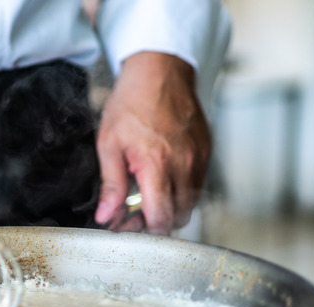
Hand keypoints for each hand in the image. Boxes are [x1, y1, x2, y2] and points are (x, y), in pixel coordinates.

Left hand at [94, 52, 210, 234]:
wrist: (161, 70)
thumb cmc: (132, 103)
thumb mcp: (109, 144)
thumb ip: (111, 185)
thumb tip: (107, 217)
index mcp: (157, 164)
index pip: (160, 218)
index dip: (143, 230)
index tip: (126, 225)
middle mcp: (184, 165)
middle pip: (178, 217)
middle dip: (155, 222)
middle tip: (133, 212)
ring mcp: (199, 159)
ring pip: (190, 204)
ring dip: (169, 207)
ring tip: (146, 194)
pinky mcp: (207, 152)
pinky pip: (198, 185)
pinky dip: (181, 190)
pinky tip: (162, 178)